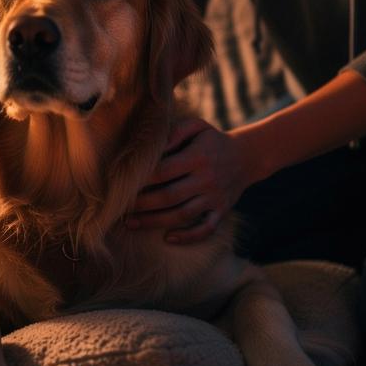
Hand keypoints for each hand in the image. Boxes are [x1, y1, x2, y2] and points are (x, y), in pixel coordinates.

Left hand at [127, 117, 251, 243]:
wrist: (247, 156)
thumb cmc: (212, 140)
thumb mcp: (197, 126)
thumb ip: (175, 132)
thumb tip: (154, 148)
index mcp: (197, 157)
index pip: (163, 171)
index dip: (141, 180)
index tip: (122, 184)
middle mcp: (206, 179)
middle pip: (168, 196)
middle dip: (141, 204)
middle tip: (118, 208)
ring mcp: (215, 197)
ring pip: (182, 215)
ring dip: (154, 222)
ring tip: (131, 224)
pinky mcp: (222, 211)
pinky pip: (206, 229)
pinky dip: (188, 237)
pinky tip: (168, 239)